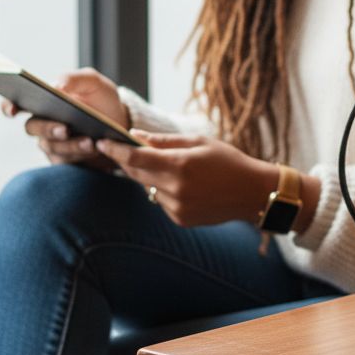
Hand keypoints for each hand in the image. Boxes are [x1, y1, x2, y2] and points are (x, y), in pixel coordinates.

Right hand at [1, 68, 128, 168]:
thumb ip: (74, 79)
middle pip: (32, 128)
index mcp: (42, 100)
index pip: (16, 103)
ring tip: (89, 141)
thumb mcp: (93, 83)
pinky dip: (79, 155)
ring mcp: (51, 142)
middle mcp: (42, 122)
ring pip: (50, 146)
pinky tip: (93, 148)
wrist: (121, 123)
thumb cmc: (101, 99)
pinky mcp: (64, 159)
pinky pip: (65, 160)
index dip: (8, 106)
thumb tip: (56, 86)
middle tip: (65, 128)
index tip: (12, 109)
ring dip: (70, 144)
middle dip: (48, 128)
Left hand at [95, 132, 280, 225]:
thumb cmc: (228, 161)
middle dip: (125, 160)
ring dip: (147, 176)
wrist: (253, 194)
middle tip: (117, 148)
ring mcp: (177, 207)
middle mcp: (176, 189)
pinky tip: (181, 184)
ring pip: (148, 188)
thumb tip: (135, 136)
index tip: (102, 141)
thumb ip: (165, 141)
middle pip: (136, 173)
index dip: (115, 149)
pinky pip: (161, 201)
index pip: (136, 157)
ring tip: (159, 164)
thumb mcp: (199, 142)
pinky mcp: (180, 219)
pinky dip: (163, 190)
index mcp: (180, 165)